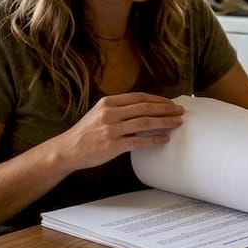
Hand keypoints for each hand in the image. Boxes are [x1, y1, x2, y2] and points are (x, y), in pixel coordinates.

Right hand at [52, 93, 183, 170]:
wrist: (68, 149)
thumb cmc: (86, 132)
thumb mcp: (99, 113)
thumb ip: (118, 109)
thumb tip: (144, 108)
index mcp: (108, 103)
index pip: (139, 97)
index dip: (157, 99)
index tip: (169, 102)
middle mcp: (110, 113)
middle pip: (145, 108)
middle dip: (165, 109)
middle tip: (179, 111)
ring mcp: (112, 129)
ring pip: (145, 122)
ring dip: (164, 122)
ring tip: (177, 123)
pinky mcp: (113, 145)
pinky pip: (139, 141)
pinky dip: (154, 139)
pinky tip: (164, 139)